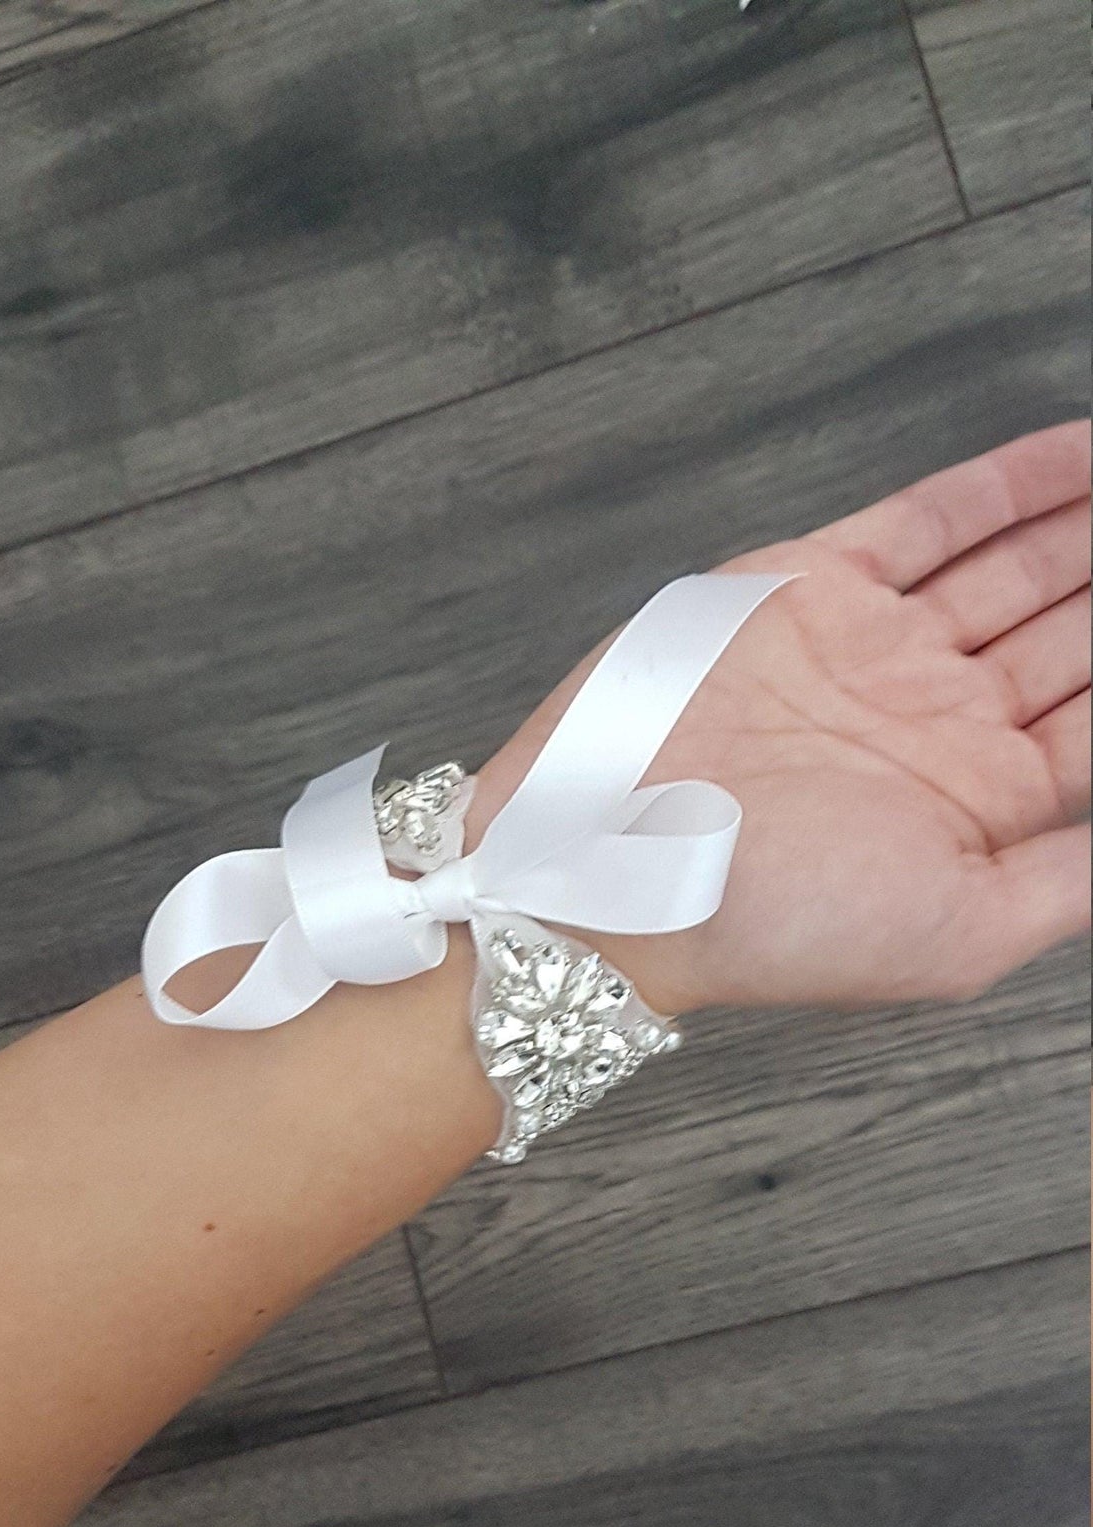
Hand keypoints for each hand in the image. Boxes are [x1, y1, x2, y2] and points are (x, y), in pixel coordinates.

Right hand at [476, 424, 1090, 1013]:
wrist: (616, 864)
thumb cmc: (773, 923)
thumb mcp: (962, 932)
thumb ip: (1076, 878)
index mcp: (983, 803)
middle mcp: (939, 720)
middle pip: (1074, 629)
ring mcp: (881, 647)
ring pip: (1019, 564)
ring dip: (1089, 526)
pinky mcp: (816, 585)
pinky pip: (936, 518)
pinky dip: (1013, 482)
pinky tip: (1080, 458)